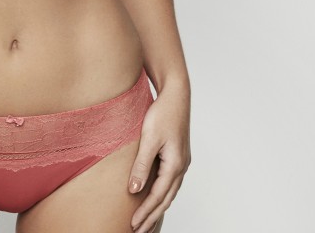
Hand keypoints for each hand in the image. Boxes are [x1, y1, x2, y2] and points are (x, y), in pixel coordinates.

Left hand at [128, 84, 190, 232]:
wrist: (176, 94)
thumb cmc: (163, 112)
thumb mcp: (149, 139)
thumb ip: (142, 165)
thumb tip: (135, 190)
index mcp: (175, 165)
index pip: (158, 196)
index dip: (145, 213)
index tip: (133, 225)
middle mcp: (181, 166)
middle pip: (166, 199)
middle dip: (153, 217)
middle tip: (139, 232)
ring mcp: (181, 161)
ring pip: (170, 193)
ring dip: (158, 208)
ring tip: (146, 222)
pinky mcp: (177, 155)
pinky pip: (170, 183)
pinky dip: (162, 195)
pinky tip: (155, 198)